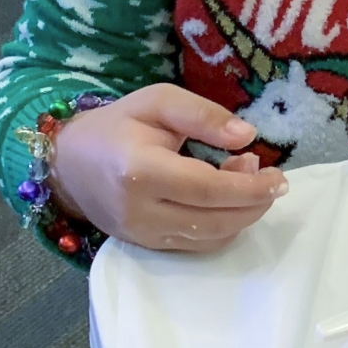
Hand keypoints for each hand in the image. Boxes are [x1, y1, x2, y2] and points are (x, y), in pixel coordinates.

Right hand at [49, 84, 286, 251]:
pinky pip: (195, 246)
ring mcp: (141, 235)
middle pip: (212, 220)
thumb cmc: (119, 125)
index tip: (278, 176)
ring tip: (248, 180)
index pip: (207, 188)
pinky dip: (223, 227)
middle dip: (253, 203)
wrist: (69, 163)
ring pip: (207, 238)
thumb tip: (247, 135)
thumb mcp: (158, 101)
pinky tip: (228, 200)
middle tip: (271, 177)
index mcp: (140, 170)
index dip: (248, 187)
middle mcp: (140, 211)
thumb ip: (203, 114)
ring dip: (241, 215)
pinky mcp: (145, 246)